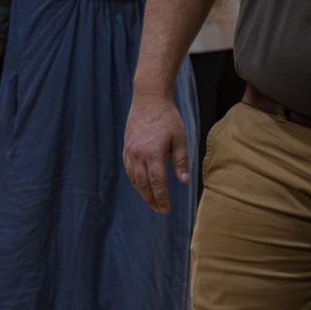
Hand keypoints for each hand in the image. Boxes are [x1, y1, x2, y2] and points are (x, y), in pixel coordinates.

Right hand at [123, 90, 191, 213]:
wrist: (149, 98)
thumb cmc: (168, 117)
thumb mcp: (180, 138)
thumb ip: (181, 161)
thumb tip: (183, 182)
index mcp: (153, 154)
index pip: (157, 183)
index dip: (162, 199)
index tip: (166, 210)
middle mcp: (138, 154)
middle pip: (143, 185)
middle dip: (152, 200)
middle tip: (160, 211)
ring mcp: (130, 151)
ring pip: (134, 178)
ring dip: (142, 192)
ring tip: (151, 201)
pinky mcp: (126, 146)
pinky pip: (129, 169)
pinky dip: (135, 180)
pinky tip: (141, 185)